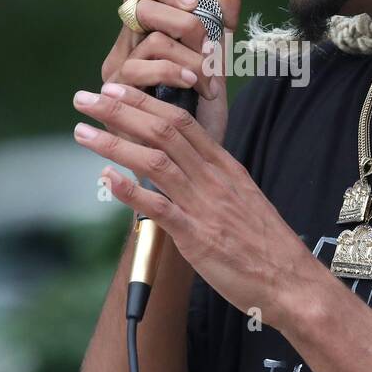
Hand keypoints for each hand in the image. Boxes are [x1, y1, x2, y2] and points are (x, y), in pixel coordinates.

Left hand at [73, 81, 317, 329]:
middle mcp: (212, 178)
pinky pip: (159, 208)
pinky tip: (106, 178)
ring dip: (114, 144)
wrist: (290, 280)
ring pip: (155, 162)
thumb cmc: (265, 244)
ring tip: (81, 133)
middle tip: (87, 98)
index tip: (117, 90)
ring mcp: (204, 205)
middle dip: (121, 111)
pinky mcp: (197, 237)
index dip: (145, 102)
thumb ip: (211, 181)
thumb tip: (182, 169)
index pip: (181, 121)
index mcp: (224, 166)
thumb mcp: (240, 199)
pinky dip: (130, 190)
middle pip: (163, 131)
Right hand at [101, 0, 242, 143]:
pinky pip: (141, 71)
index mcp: (143, 36)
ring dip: (190, 57)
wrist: (194, 162)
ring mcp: (116, 74)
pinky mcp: (115, 99)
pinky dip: (174, 73)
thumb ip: (221, 22)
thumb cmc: (200, 113)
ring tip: (208, 79)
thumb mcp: (215, 61)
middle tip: (210, 50)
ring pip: (151, 42)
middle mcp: (124, 50)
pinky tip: (195, 85)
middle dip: (185, 23)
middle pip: (140, 7)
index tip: (196, 3)